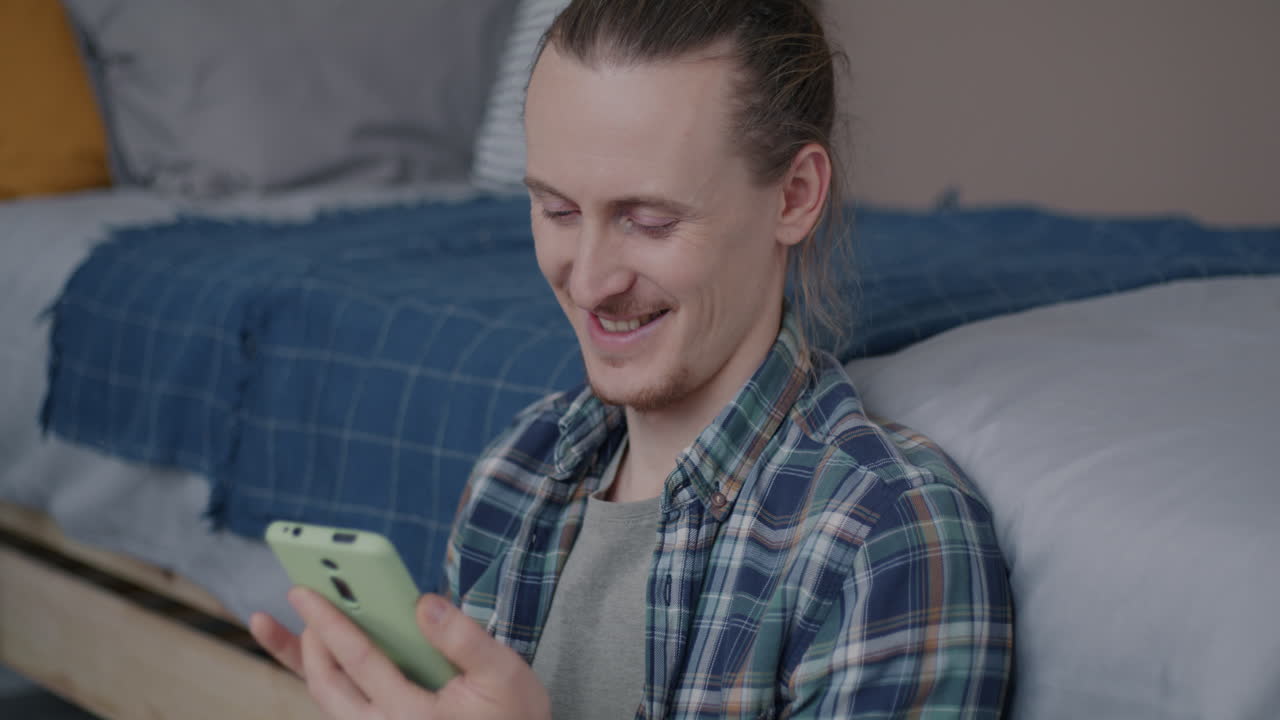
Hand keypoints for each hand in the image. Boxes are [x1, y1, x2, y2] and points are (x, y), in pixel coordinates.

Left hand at [250, 588, 550, 719]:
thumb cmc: (512, 715)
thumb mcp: (505, 674)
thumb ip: (465, 639)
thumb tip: (423, 603)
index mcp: (415, 717)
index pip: (361, 662)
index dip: (330, 623)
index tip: (303, 592)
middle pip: (327, 685)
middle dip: (307, 640)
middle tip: (302, 597)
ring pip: (326, 699)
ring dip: (300, 660)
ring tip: (275, 626)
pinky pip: (338, 705)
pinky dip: (320, 676)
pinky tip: (312, 649)